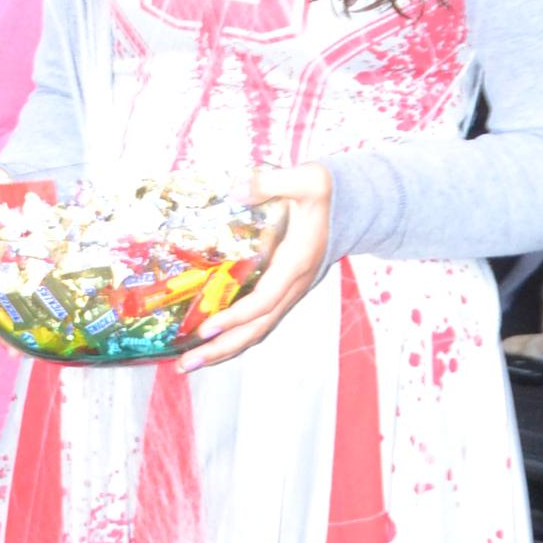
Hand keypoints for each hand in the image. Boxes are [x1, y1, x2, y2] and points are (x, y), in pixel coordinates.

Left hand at [181, 165, 332, 368]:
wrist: (355, 207)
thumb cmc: (329, 194)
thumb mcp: (308, 179)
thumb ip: (271, 182)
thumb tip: (237, 190)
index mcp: (295, 264)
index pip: (264, 300)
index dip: (236, 316)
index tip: (207, 327)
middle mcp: (294, 285)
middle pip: (258, 327)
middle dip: (223, 347)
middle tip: (187, 363)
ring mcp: (290, 290)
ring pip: (259, 328)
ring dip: (226, 347)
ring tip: (191, 361)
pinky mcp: (285, 289)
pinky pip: (260, 318)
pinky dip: (236, 333)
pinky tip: (213, 340)